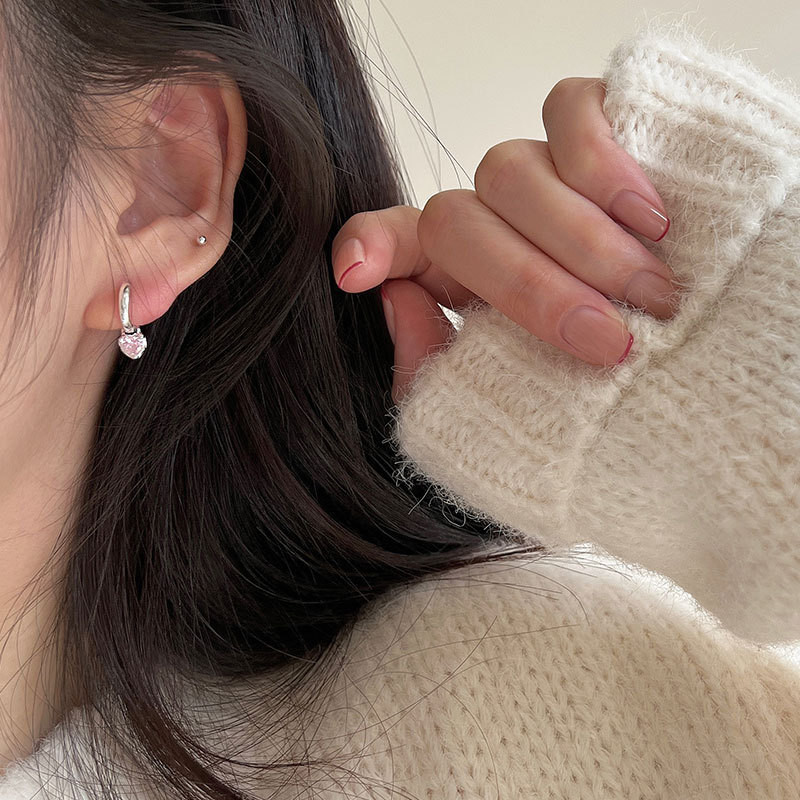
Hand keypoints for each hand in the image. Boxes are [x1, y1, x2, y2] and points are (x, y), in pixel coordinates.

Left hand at [331, 77, 679, 404]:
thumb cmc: (597, 407)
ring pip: (511, 172)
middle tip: (607, 342)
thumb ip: (431, 370)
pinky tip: (651, 223)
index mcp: (459, 280)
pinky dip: (606, 169)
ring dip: (581, 243)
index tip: (356, 275)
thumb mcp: (505, 416)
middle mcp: (492, 219)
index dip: (373, 243)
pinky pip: (571, 114)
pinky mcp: (600, 131)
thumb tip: (396, 299)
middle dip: (528, 284)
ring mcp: (543, 176)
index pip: (396, 242)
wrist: (696, 396)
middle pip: (455, 218)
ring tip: (650, 296)